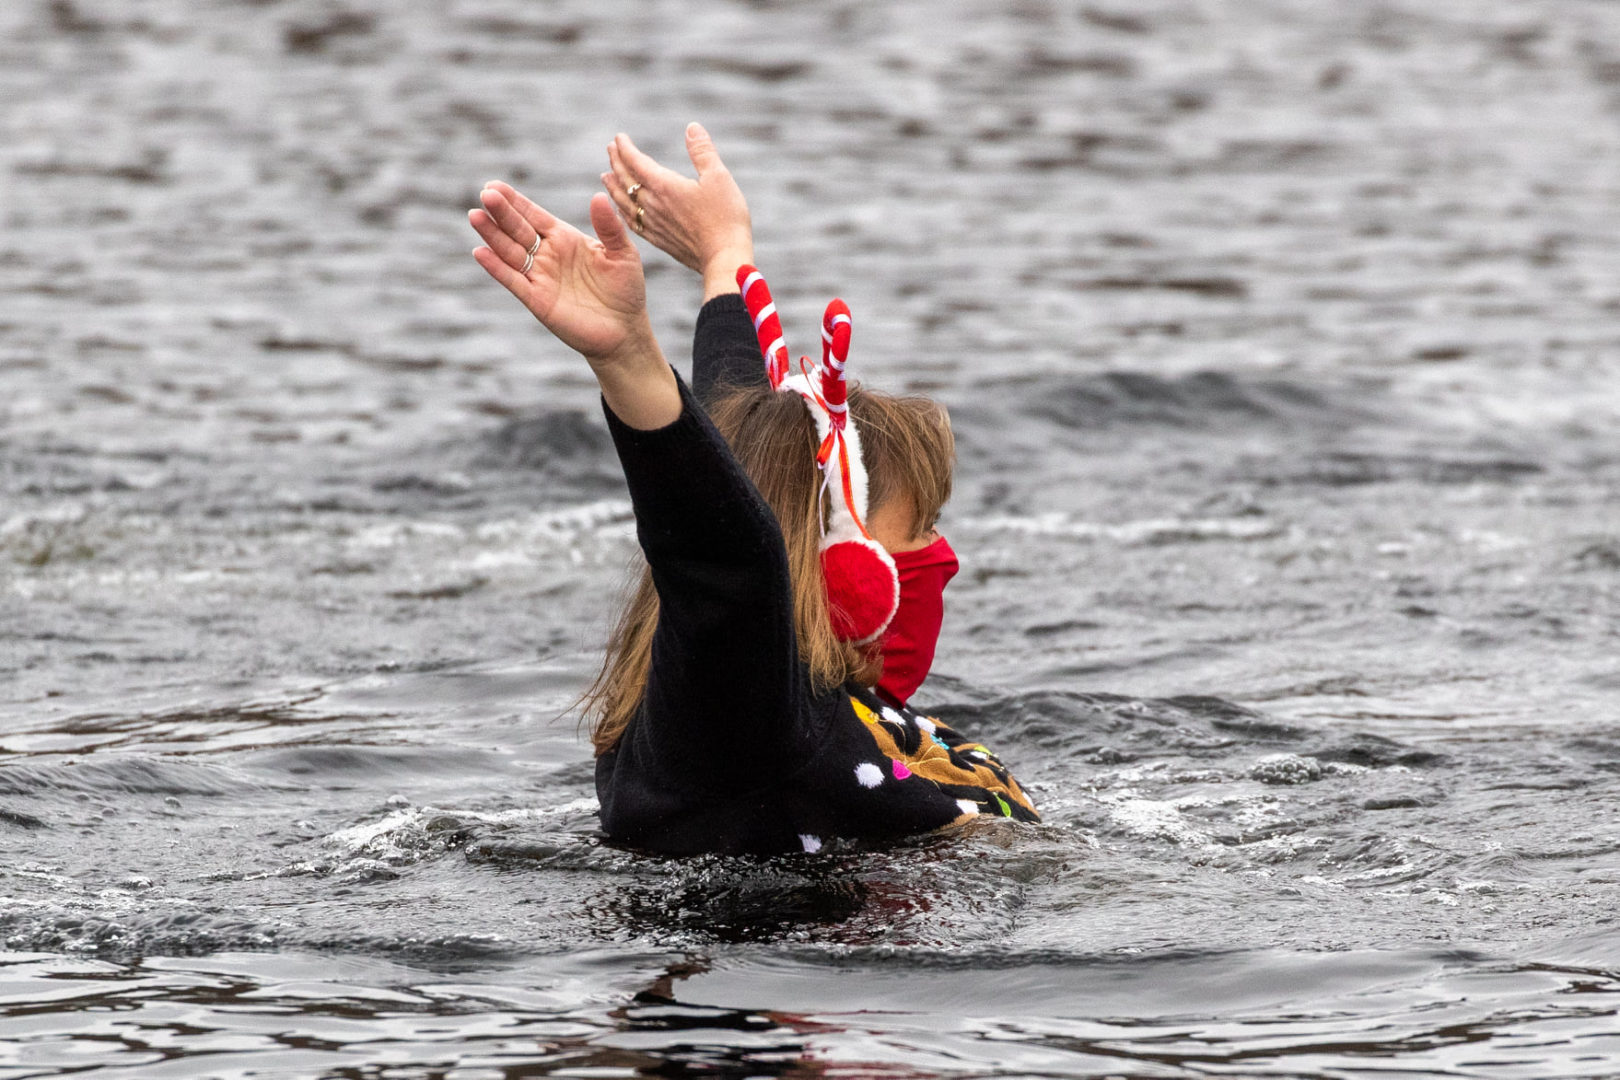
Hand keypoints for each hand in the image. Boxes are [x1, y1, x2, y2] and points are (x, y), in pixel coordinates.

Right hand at [469, 183, 677, 428]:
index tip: (495, 186)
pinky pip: (513, 280)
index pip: (534, 215)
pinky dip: (496, 267)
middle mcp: (548, 255)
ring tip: (475, 216)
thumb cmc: (625, 290)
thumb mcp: (622, 253)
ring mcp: (540, 277)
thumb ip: (609, 226)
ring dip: (492, 235)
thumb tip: (598, 196)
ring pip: (510, 252)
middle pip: (518, 229)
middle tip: (485, 194)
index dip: (515, 201)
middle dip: (501, 213)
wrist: (625, 331)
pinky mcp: (537, 300)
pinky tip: (481, 252)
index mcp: (565, 238)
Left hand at [603, 123, 753, 297]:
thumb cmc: (725, 217)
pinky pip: (632, 222)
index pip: (635, 162)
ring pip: (624, 202)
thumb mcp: (718, 177)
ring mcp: (653, 224)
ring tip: (605, 176)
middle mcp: (653, 204)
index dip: (625, 148)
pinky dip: (622, 211)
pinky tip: (621, 210)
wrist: (724, 259)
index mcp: (664, 186)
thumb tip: (692, 127)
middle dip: (616, 162)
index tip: (619, 138)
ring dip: (613, 186)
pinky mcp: (659, 240)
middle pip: (625, 180)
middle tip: (611, 149)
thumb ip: (702, 151)